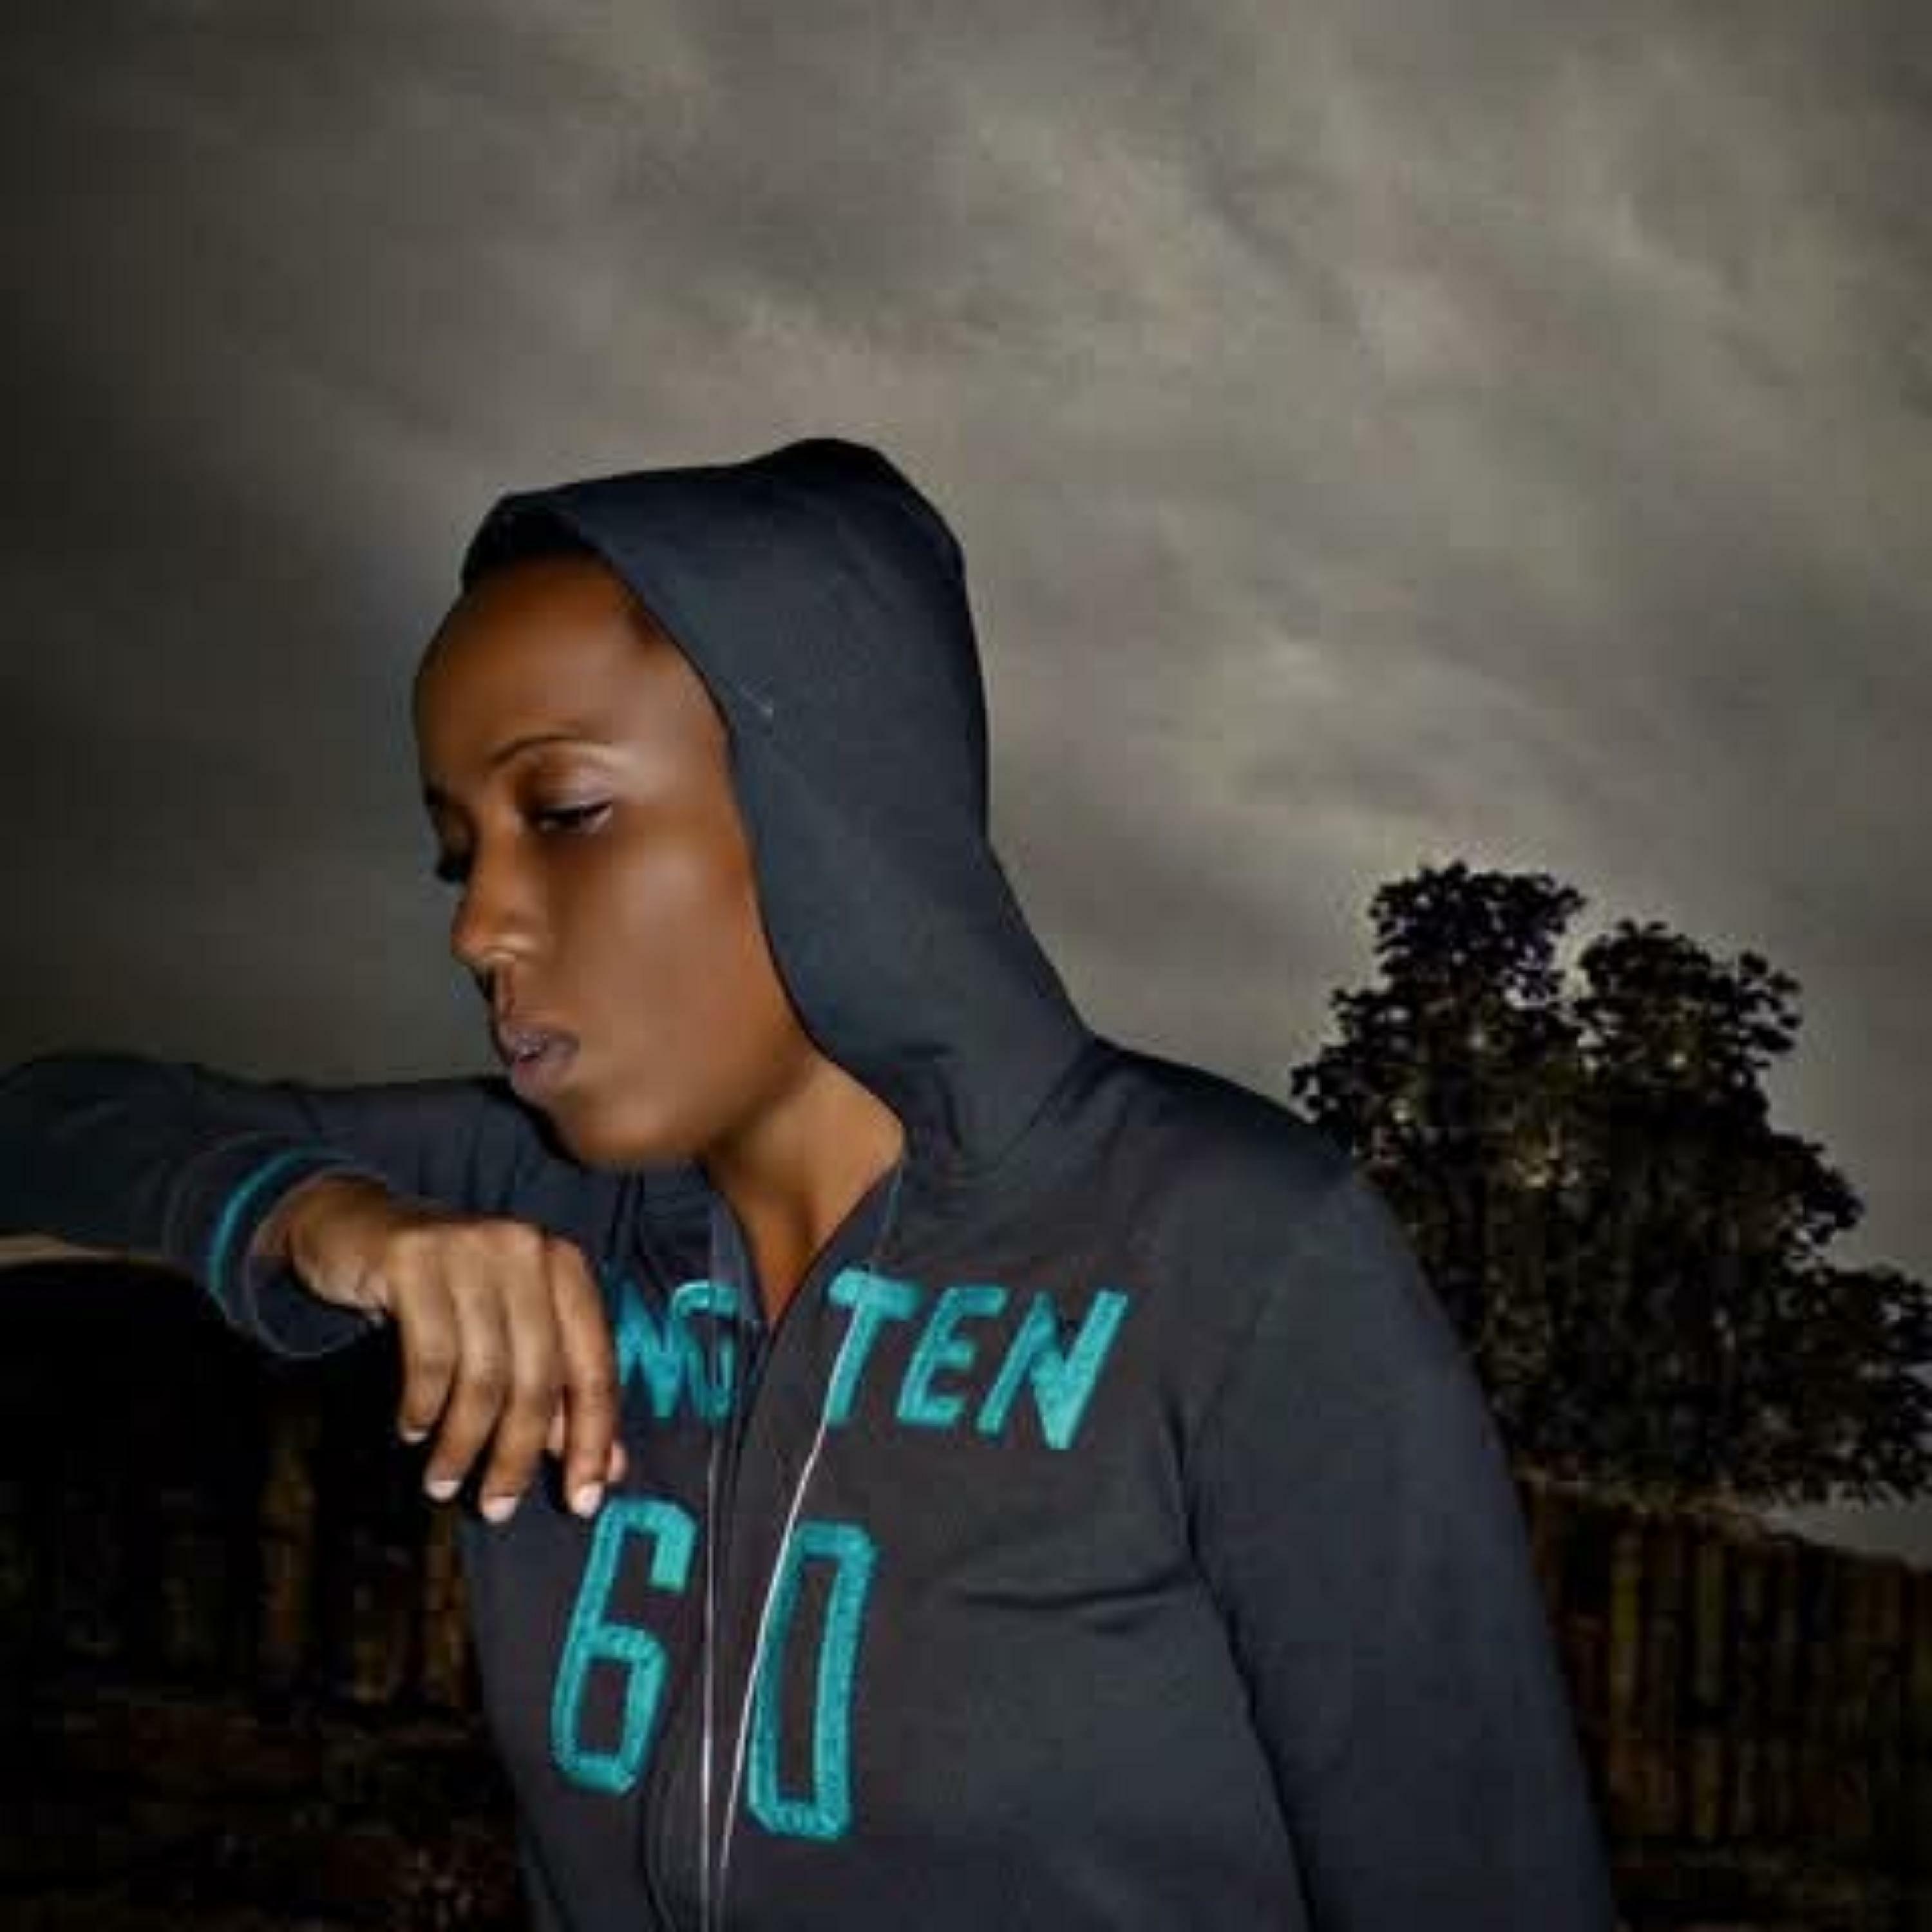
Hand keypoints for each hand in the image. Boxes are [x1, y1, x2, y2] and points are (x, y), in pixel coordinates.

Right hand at [251, 1173, 625, 1523]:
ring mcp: (471, 1248)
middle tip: (496, 1507)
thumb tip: (606, 1471)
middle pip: (539, 1375)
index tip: (583, 1501)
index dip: (593, 1438)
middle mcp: (527, 1251)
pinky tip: (413, 1429)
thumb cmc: (447, 1291)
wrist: (357, 1227)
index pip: (594, 1366)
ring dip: (463, 1442)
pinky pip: (429, 1354)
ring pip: (483, 1372)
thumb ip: (558, 1397)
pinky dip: (423, 1405)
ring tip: (443, 1481)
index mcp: (565, 1268)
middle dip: (518, 1453)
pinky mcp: (414, 1257)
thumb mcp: (508, 1335)